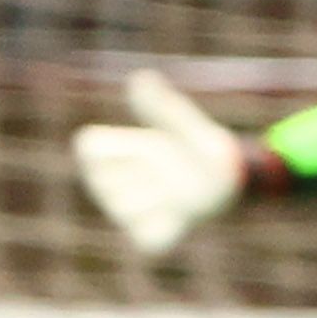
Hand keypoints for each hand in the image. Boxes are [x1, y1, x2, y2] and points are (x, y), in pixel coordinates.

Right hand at [72, 69, 249, 261]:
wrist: (229, 181)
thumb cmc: (199, 146)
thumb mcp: (186, 124)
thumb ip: (163, 107)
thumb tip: (141, 77)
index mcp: (112, 153)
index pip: (87, 148)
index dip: (119, 147)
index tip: (148, 145)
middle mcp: (113, 185)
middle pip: (105, 181)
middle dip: (144, 172)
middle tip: (168, 168)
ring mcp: (128, 214)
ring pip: (128, 208)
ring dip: (159, 197)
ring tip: (176, 190)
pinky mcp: (148, 239)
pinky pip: (148, 239)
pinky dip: (170, 226)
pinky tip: (181, 214)